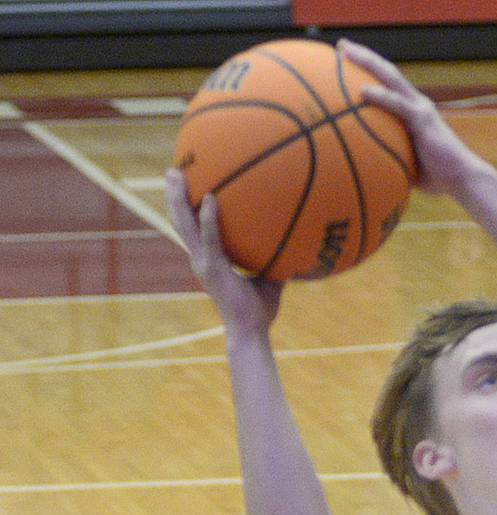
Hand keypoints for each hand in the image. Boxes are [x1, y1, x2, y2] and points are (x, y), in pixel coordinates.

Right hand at [165, 168, 281, 332]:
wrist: (250, 333)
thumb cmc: (259, 312)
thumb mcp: (268, 281)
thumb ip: (273, 262)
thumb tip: (294, 247)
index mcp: (209, 260)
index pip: (193, 229)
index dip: (187, 208)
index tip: (186, 186)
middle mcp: (201, 259)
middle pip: (181, 221)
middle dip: (175, 195)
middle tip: (173, 170)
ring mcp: (203, 263)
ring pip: (184, 224)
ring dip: (179, 198)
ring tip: (176, 174)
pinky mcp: (211, 268)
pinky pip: (209, 237)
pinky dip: (209, 218)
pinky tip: (211, 198)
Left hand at [338, 39, 481, 199]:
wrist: (463, 179)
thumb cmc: (439, 178)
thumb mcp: (410, 166)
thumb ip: (393, 160)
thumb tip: (371, 172)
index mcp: (413, 111)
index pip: (389, 84)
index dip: (370, 70)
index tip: (347, 62)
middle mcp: (416, 103)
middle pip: (386, 72)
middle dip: (363, 56)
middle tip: (341, 46)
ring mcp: (420, 109)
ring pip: (390, 77)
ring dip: (368, 62)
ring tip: (345, 53)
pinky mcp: (423, 119)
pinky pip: (398, 105)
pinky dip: (381, 96)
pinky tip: (362, 91)